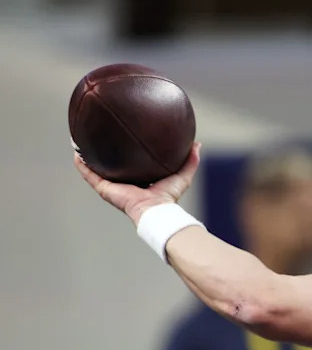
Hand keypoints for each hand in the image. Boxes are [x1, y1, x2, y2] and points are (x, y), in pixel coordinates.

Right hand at [74, 142, 200, 224]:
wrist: (155, 211)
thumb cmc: (169, 198)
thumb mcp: (182, 175)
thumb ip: (190, 161)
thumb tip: (197, 144)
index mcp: (140, 180)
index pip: (132, 165)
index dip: (127, 154)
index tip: (123, 140)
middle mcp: (125, 183)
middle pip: (112, 166)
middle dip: (105, 154)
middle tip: (99, 137)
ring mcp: (113, 187)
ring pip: (96, 170)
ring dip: (88, 157)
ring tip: (79, 142)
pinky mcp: (105, 190)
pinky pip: (90, 176)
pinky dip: (82, 166)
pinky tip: (75, 154)